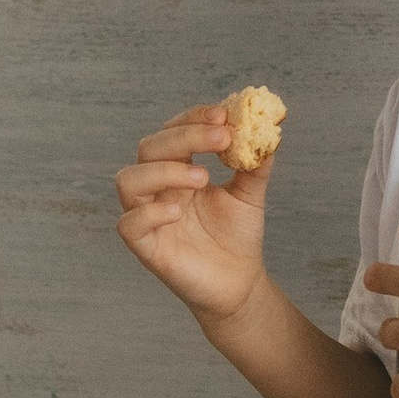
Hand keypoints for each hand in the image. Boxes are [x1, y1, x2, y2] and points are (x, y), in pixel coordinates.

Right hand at [115, 104, 274, 326]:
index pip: (172, 131)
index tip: (225, 114)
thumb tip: (269, 130)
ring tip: (203, 179)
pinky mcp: (146, 247)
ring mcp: (148, 217)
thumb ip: (256, 163)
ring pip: (128, 181)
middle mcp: (157, 188)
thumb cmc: (237, 236)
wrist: (239, 283)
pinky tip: (179, 212)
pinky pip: (129, 225)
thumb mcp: (251, 194)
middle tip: (223, 138)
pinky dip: (150, 213)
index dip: (194, 118)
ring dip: (164, 171)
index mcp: (178, 169)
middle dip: (185, 137)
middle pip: (149, 148)